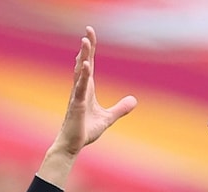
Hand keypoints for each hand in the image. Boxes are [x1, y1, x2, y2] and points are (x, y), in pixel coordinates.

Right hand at [48, 28, 136, 162]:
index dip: (90, 50)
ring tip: (85, 42)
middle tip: (88, 30)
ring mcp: (77, 96)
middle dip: (86, 47)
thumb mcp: (108, 118)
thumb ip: (120, 108)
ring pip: (80, 72)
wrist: (73, 145)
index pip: (89, 65)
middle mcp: (80, 89)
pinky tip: (85, 66)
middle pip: (83, 63)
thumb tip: (134, 100)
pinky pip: (79, 88)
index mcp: (86, 89)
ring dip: (83, 56)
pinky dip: (83, 76)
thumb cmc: (85, 130)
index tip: (90, 35)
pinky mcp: (76, 105)